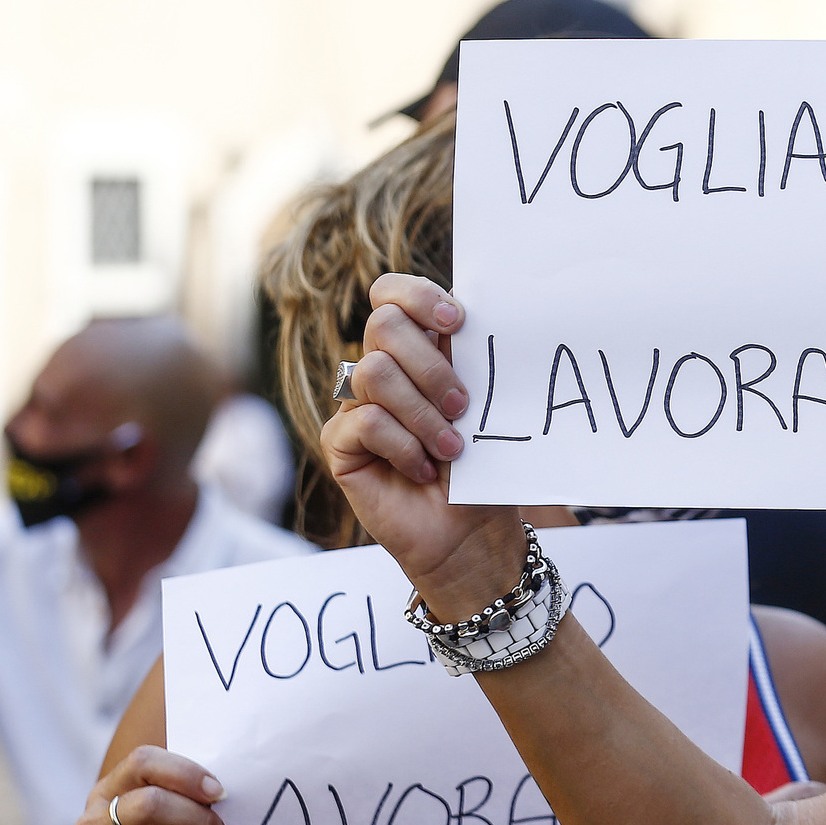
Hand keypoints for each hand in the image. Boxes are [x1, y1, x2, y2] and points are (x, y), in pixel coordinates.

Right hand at [319, 274, 528, 609]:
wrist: (472, 531)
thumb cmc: (484, 464)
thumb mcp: (485, 403)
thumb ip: (472, 357)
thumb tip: (476, 311)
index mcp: (419, 347)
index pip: (391, 293)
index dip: (417, 295)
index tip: (457, 322)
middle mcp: (383, 368)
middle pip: (382, 324)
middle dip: (431, 365)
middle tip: (463, 406)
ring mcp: (357, 404)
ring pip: (375, 372)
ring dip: (423, 413)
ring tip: (452, 449)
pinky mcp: (340, 442)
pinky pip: (365, 421)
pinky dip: (405, 447)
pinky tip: (424, 470)